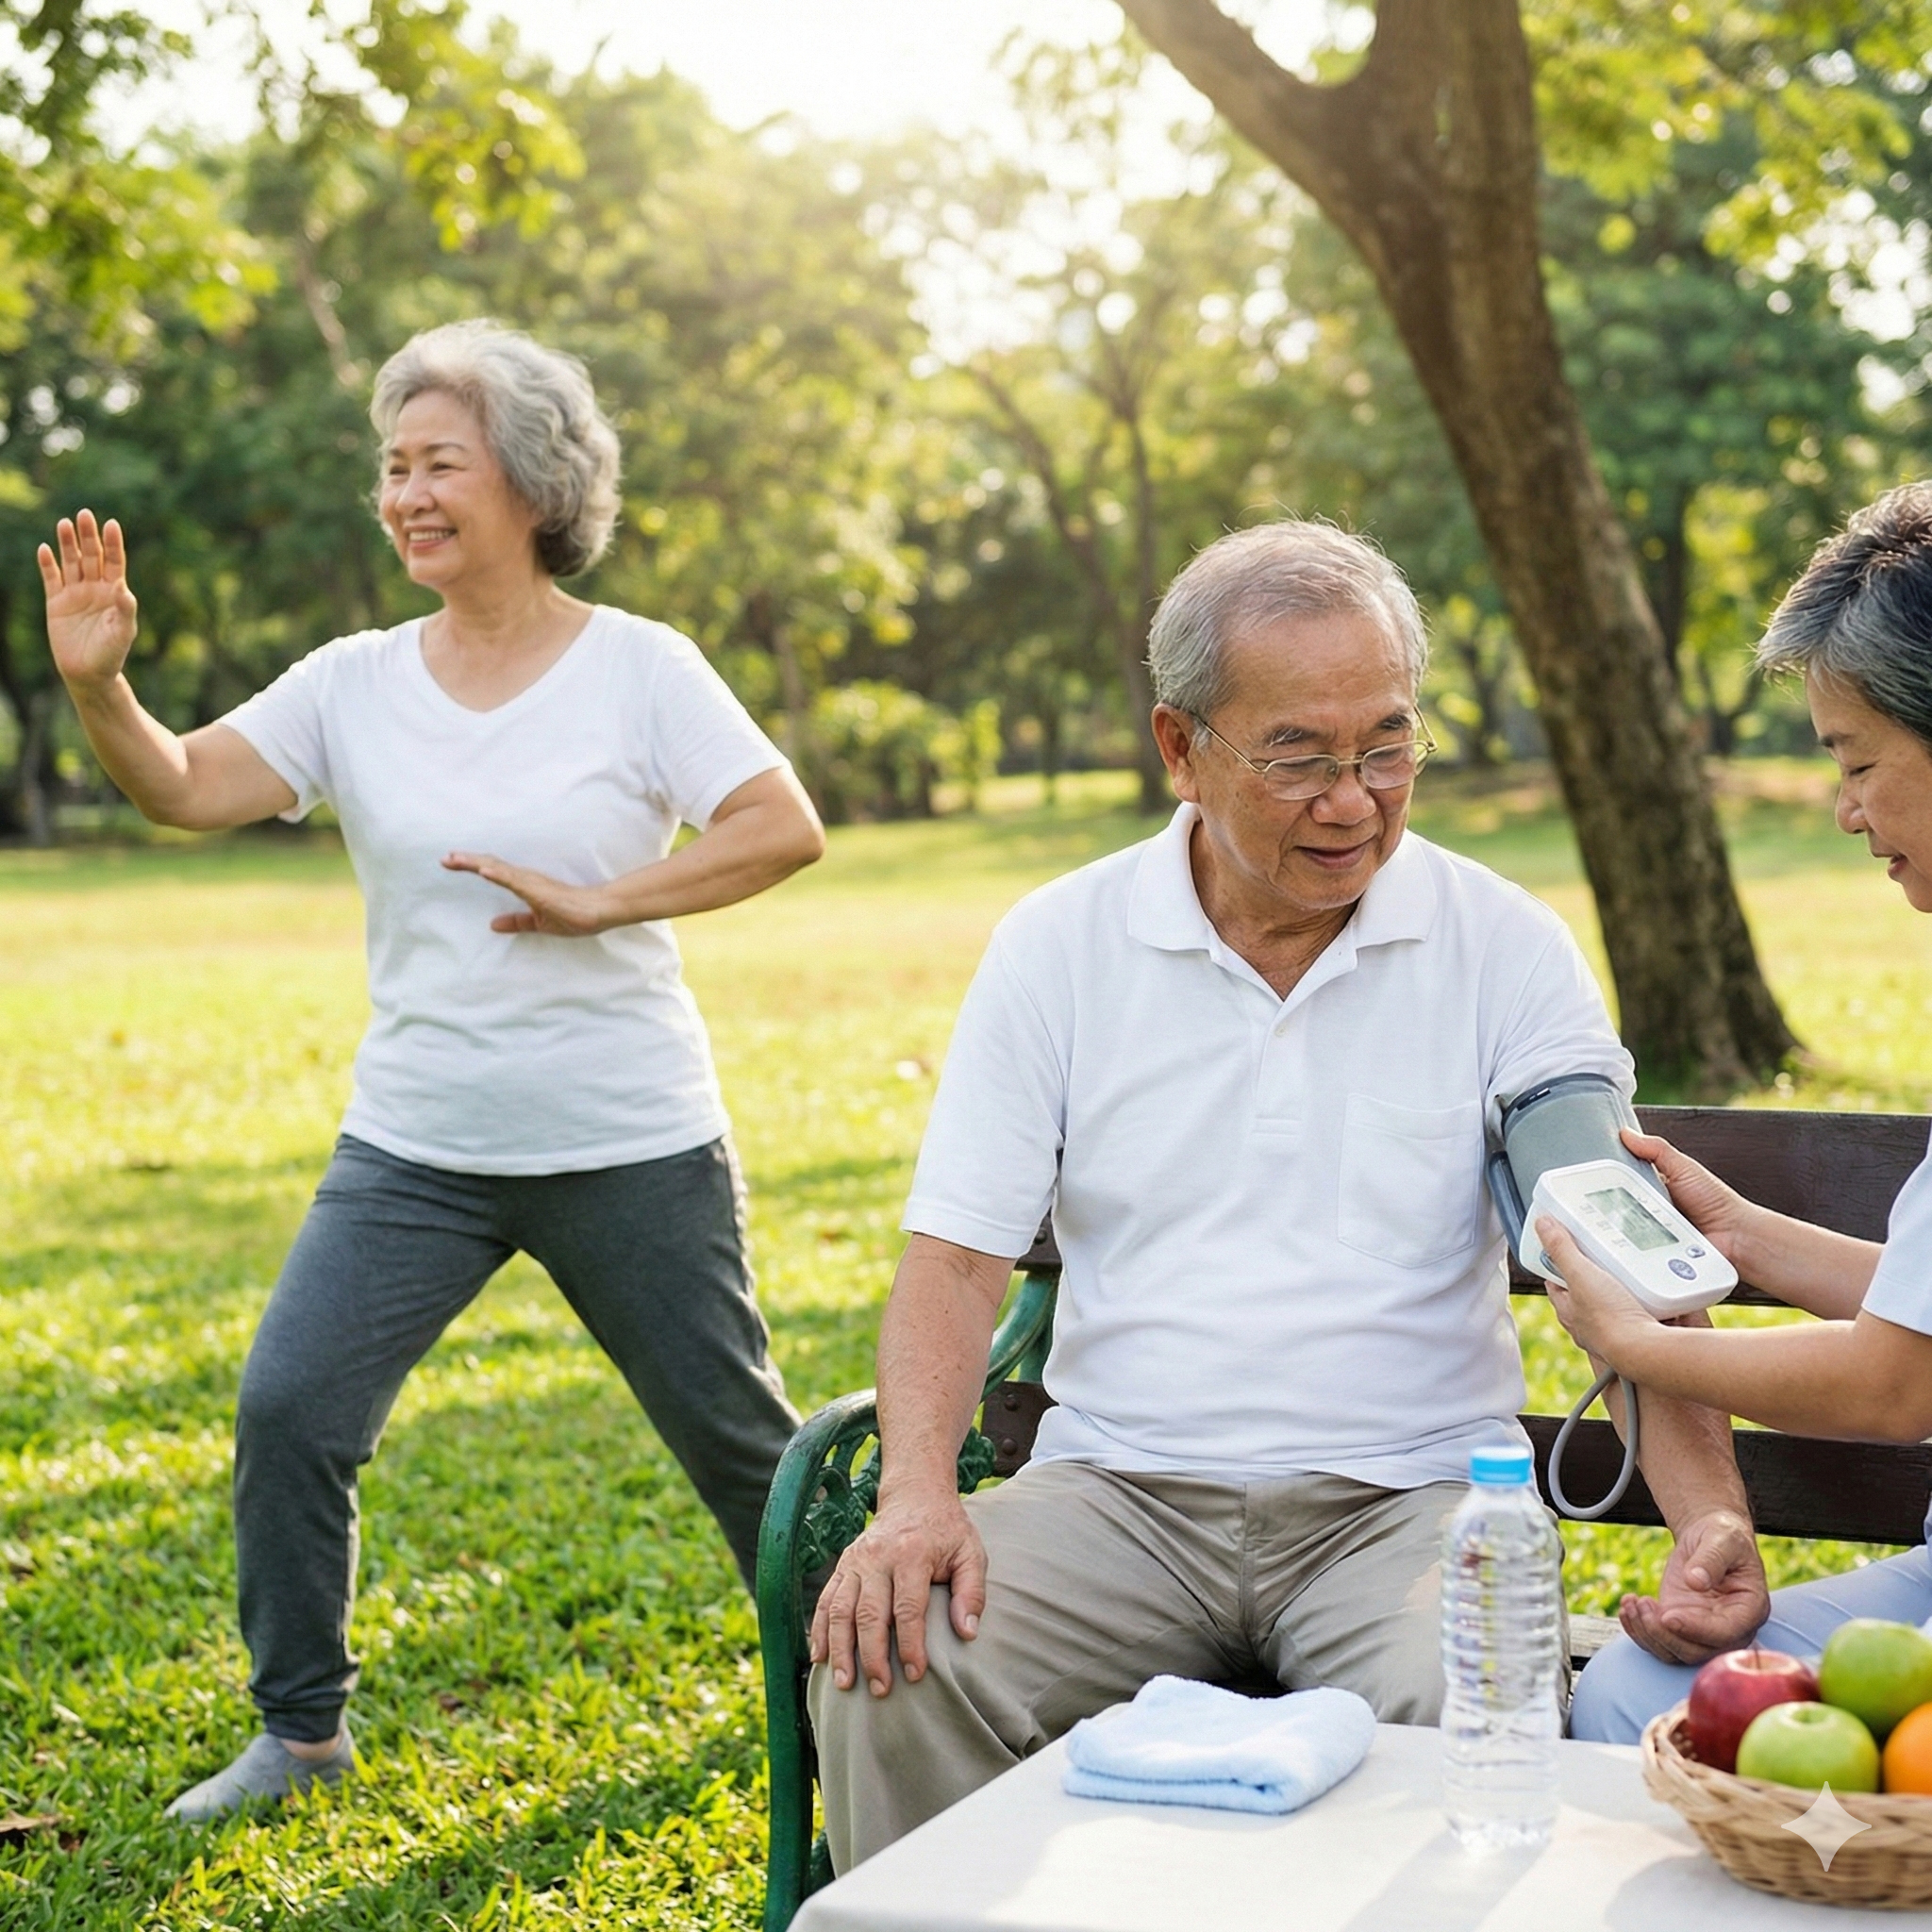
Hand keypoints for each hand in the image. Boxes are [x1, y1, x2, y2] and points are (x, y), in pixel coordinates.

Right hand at [39, 510, 138, 688]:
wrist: (88, 673)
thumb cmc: (112, 654)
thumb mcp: (123, 631)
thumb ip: (125, 609)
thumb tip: (123, 587)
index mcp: (114, 592)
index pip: (114, 562)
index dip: (112, 543)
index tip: (111, 524)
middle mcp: (95, 588)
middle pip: (91, 556)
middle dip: (88, 536)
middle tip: (85, 515)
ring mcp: (74, 594)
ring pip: (71, 562)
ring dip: (67, 544)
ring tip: (65, 523)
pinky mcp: (56, 602)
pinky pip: (51, 579)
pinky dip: (48, 564)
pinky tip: (45, 549)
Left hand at [442, 853, 610, 934]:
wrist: (600, 912)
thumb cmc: (574, 915)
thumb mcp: (538, 922)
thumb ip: (517, 922)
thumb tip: (492, 925)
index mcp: (525, 885)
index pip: (494, 871)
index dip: (472, 866)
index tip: (450, 862)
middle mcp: (526, 879)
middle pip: (491, 865)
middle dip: (467, 861)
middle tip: (444, 858)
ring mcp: (532, 883)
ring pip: (499, 869)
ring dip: (476, 863)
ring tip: (455, 859)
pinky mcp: (540, 891)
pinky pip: (515, 881)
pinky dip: (498, 875)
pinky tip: (484, 871)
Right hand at [809, 1490, 985, 1697]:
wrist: (916, 1496)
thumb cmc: (947, 1531)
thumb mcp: (970, 1554)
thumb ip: (971, 1592)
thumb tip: (966, 1632)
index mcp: (912, 1554)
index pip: (908, 1607)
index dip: (910, 1644)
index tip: (915, 1674)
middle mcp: (878, 1557)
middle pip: (869, 1613)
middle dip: (872, 1656)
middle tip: (880, 1689)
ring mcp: (855, 1560)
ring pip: (840, 1609)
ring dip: (840, 1649)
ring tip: (844, 1684)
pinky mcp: (843, 1565)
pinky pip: (825, 1599)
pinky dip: (820, 1629)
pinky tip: (820, 1657)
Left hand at [1539, 1217, 1660, 1367]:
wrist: (1646, 1350)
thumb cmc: (1608, 1318)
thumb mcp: (1580, 1274)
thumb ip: (1562, 1249)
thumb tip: (1542, 1224)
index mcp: (1568, 1311)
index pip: (1555, 1284)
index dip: (1556, 1266)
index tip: (1561, 1249)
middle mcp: (1588, 1325)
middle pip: (1585, 1293)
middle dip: (1592, 1276)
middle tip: (1601, 1255)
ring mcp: (1615, 1331)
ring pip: (1612, 1304)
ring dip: (1619, 1288)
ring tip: (1630, 1269)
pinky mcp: (1640, 1334)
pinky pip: (1640, 1312)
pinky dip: (1644, 1301)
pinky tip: (1653, 1291)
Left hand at [1616, 1508, 1768, 1665]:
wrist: (1709, 1537)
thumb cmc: (1723, 1537)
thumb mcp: (1721, 1539)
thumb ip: (1711, 1559)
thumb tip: (1696, 1580)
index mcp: (1749, 1610)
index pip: (1725, 1633)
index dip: (1696, 1629)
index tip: (1668, 1615)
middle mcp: (1728, 1629)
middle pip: (1697, 1652)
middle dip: (1664, 1634)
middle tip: (1642, 1605)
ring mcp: (1702, 1629)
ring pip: (1674, 1652)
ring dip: (1646, 1633)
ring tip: (1631, 1604)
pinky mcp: (1680, 1624)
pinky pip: (1659, 1640)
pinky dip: (1638, 1630)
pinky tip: (1627, 1607)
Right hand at [1621, 1128, 1750, 1263]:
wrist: (1734, 1236)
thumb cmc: (1717, 1202)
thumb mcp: (1684, 1168)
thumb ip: (1657, 1150)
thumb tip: (1628, 1134)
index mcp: (1656, 1183)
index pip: (1623, 1176)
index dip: (1610, 1174)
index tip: (1596, 1172)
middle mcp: (1650, 1205)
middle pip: (1619, 1200)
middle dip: (1613, 1200)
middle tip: (1613, 1198)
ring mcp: (1650, 1228)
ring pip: (1623, 1224)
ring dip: (1622, 1223)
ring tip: (1627, 1219)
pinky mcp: (1652, 1248)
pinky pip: (1633, 1246)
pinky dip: (1632, 1244)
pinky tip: (1633, 1239)